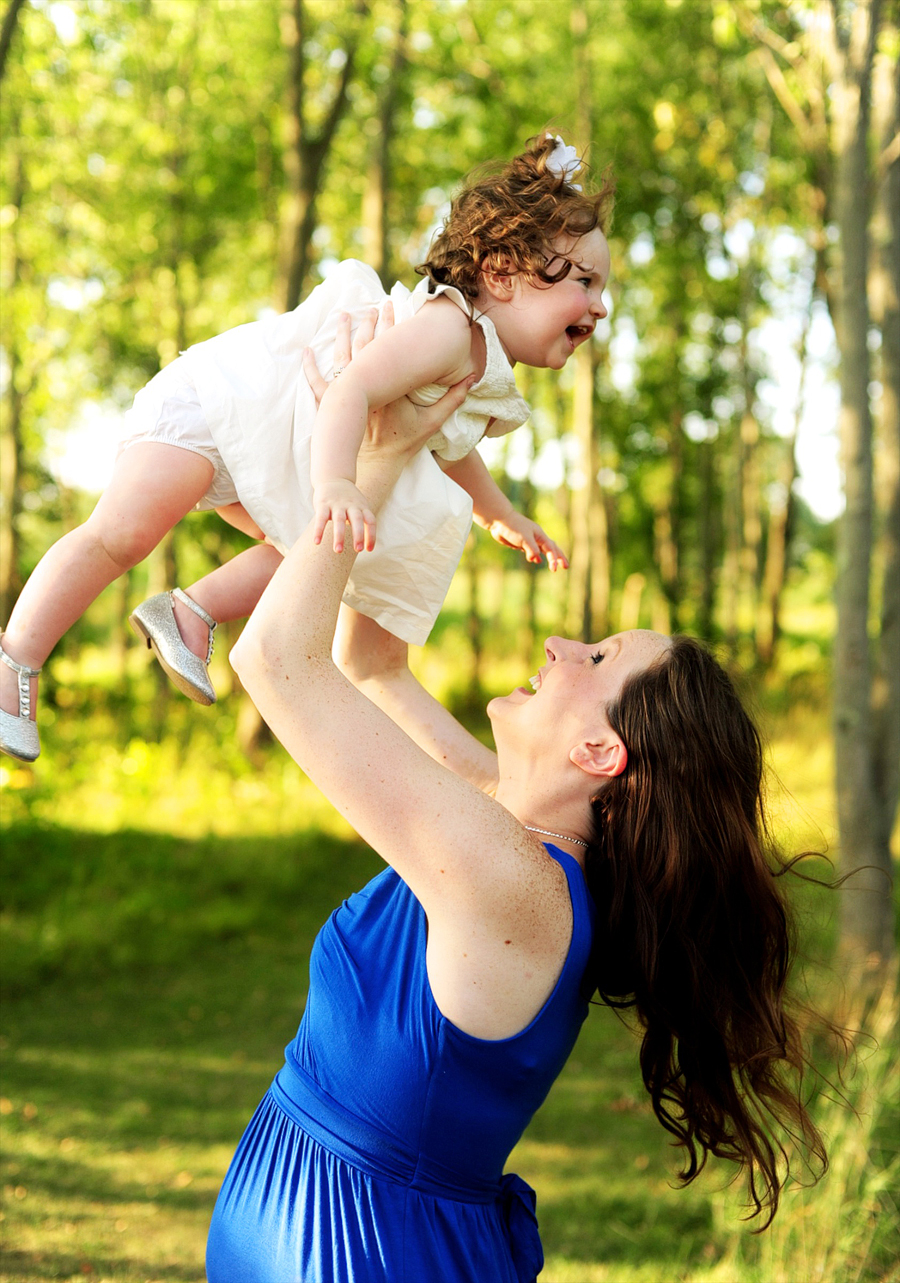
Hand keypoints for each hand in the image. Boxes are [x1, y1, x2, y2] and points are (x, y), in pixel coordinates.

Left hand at [302, 305, 473, 533]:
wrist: (377, 465)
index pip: (389, 348)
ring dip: (342, 335)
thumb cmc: (403, 444)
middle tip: (372, 305)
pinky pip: (318, 383)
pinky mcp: (333, 406)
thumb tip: (470, 379)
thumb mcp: (432, 422)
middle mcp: (365, 387)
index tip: (392, 304)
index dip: (391, 325)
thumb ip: (452, 400)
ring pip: (341, 358)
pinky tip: (306, 352)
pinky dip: (310, 368)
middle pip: (365, 347)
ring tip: (343, 315)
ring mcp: (347, 395)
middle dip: (369, 323)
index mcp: (388, 386)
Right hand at [313, 478, 376, 553]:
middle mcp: (351, 505)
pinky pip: (321, 518)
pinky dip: (319, 530)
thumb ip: (363, 523)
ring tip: (338, 551)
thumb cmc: (348, 500)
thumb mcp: (359, 507)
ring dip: (339, 536)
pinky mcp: (323, 504)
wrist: (333, 478)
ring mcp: (337, 504)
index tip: (368, 550)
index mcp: (362, 507)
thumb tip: (367, 546)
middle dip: (358, 535)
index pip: (370, 521)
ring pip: (339, 520)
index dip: (371, 535)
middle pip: (357, 520)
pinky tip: (316, 542)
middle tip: (358, 550)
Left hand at [486, 511, 568, 570]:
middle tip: (566, 567)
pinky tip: (537, 561)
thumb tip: (535, 559)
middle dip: (559, 557)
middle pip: (552, 548)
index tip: (554, 569)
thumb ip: (531, 549)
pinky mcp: (521, 543)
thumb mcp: (524, 538)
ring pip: (542, 550)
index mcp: (540, 535)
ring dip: (549, 557)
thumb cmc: (513, 527)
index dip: (554, 559)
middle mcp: (537, 537)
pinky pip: (532, 551)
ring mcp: (529, 540)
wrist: (499, 520)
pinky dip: (536, 556)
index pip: (551, 549)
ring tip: (554, 565)